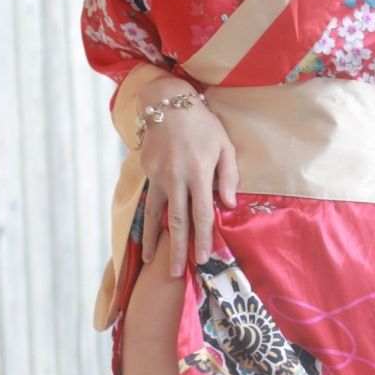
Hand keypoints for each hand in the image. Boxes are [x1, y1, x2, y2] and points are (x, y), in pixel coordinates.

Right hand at [138, 93, 238, 276]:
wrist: (167, 101)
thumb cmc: (203, 124)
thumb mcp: (224, 145)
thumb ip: (228, 176)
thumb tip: (228, 206)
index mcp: (199, 173)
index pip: (201, 213)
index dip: (202, 238)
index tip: (203, 259)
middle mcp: (176, 178)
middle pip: (177, 221)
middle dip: (177, 249)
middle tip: (176, 273)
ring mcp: (158, 176)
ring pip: (155, 214)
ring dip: (154, 240)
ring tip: (152, 261)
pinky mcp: (146, 171)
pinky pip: (150, 199)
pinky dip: (148, 220)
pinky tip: (149, 235)